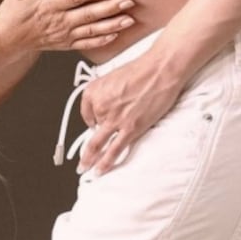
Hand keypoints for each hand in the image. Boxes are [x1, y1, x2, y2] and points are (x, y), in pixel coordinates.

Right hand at [0, 0, 134, 54]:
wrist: (6, 41)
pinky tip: (115, 35)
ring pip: (92, 31)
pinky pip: (86, 44)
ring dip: (112, 25)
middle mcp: (59, 21)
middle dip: (110, 8)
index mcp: (49, 5)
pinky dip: (101, 41)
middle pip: (88, 15)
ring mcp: (64, 35)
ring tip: (129, 19)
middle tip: (128, 2)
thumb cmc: (12, 12)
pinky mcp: (65, 45)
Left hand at [77, 51, 182, 174]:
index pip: (86, 113)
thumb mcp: (114, 76)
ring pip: (98, 144)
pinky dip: (106, 162)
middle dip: (84, 151)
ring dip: (90, 160)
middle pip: (90, 132)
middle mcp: (100, 106)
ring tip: (86, 169)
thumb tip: (110, 106)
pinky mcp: (130, 128)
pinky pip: (114, 149)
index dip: (91, 120)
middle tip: (80, 162)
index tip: (94, 126)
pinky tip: (100, 170)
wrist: (159, 69)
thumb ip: (108, 93)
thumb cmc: (142, 69)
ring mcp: (114, 119)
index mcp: (94, 91)